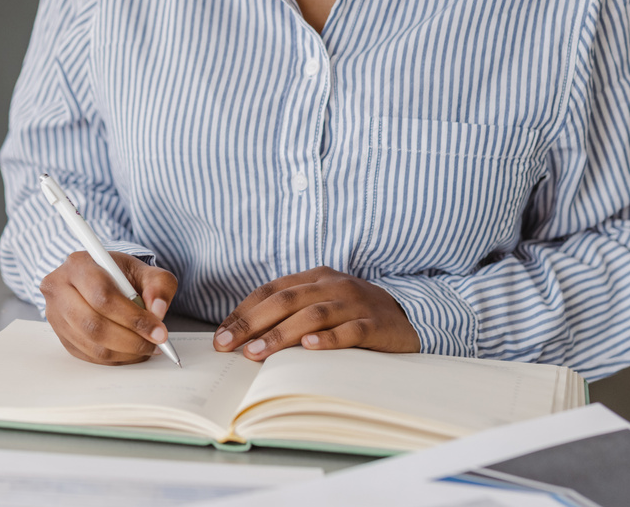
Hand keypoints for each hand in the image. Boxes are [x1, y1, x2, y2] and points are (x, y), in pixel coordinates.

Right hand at [41, 251, 177, 364]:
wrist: (97, 278)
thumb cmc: (118, 274)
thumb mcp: (144, 270)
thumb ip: (158, 285)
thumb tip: (158, 311)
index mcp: (78, 265)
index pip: (102, 296)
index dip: (133, 318)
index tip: (159, 331)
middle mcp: (59, 288)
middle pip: (93, 324)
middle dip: (131, 340)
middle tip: (155, 344)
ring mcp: (55, 315)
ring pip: (92, 345)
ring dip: (125, 352)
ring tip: (147, 347)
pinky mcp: (61, 336)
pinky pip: (89, 356)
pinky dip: (116, 358)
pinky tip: (131, 350)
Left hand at [214, 267, 418, 360]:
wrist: (409, 316)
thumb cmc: (354, 314)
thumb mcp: (322, 304)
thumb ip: (290, 312)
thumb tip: (246, 335)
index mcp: (314, 277)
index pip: (270, 291)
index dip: (243, 311)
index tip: (220, 334)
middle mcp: (333, 285)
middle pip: (285, 301)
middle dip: (251, 324)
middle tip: (228, 345)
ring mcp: (356, 303)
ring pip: (312, 316)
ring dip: (280, 335)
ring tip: (256, 353)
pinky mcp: (377, 324)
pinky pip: (350, 331)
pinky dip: (328, 339)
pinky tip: (309, 348)